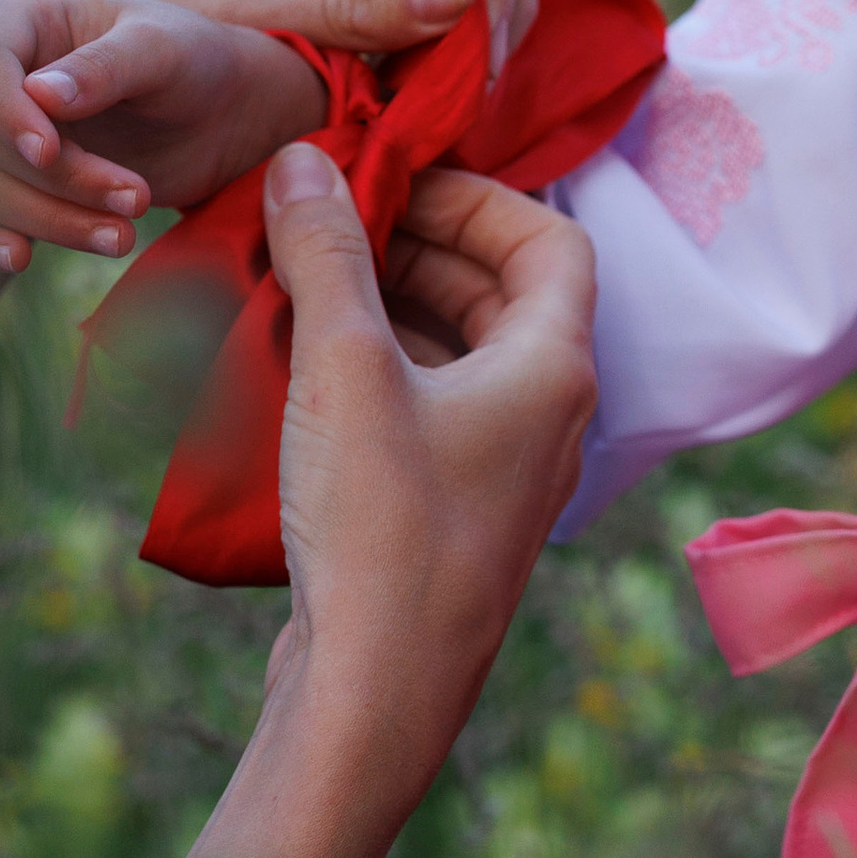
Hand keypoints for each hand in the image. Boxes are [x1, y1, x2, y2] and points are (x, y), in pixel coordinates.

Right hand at [0, 0, 330, 272]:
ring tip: (124, 238)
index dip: (6, 112)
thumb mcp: (164, 49)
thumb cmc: (195, 60)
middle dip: (61, 180)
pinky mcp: (11, 182)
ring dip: (49, 219)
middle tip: (138, 200)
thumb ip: (106, 67)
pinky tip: (17, 257)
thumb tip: (39, 95)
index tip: (49, 151)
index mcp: (24, 20)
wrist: (223, 113)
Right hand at [257, 144, 597, 838]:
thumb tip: (303, 160)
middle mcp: (547, 413)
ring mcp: (504, 467)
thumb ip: (328, 256)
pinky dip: (378, 366)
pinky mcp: (454, 510)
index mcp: (554, 368)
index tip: (395, 179)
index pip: (551, 240)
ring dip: (389, 304)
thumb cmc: (381, 531)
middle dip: (418, 244)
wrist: (374, 697)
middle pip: (501, 292)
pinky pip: (429, 405)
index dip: (478, 196)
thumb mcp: (346, 371)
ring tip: (303, 276)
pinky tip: (302, 358)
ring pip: (459, 350)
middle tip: (330, 219)